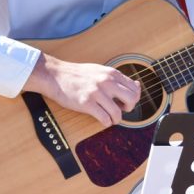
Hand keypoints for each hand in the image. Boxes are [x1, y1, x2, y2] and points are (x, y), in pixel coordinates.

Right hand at [25, 55, 141, 127]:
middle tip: (120, 110)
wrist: (56, 75)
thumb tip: (137, 86)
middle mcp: (106, 82)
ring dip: (116, 120)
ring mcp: (96, 92)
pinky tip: (102, 120)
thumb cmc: (77, 75)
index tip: (123, 102)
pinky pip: (104, 118)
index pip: (135, 88)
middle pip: (132, 100)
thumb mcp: (100, 71)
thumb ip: (117, 79)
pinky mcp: (86, 103)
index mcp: (111, 74)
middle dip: (129, 109)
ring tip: (110, 118)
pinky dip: (106, 123)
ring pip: (118, 113)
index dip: (133, 98)